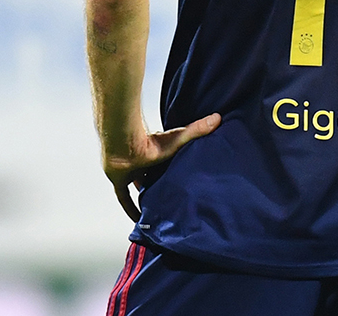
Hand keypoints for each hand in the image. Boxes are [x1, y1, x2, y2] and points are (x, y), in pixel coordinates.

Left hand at [104, 113, 221, 219]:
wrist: (123, 143)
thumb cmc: (150, 139)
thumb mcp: (178, 138)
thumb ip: (197, 129)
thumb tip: (218, 117)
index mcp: (155, 152)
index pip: (163, 164)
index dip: (170, 171)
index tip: (179, 179)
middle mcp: (141, 163)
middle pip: (150, 176)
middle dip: (158, 185)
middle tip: (169, 198)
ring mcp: (128, 172)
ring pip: (137, 186)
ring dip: (145, 195)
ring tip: (156, 209)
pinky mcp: (119, 182)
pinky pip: (123, 198)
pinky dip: (129, 208)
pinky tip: (136, 219)